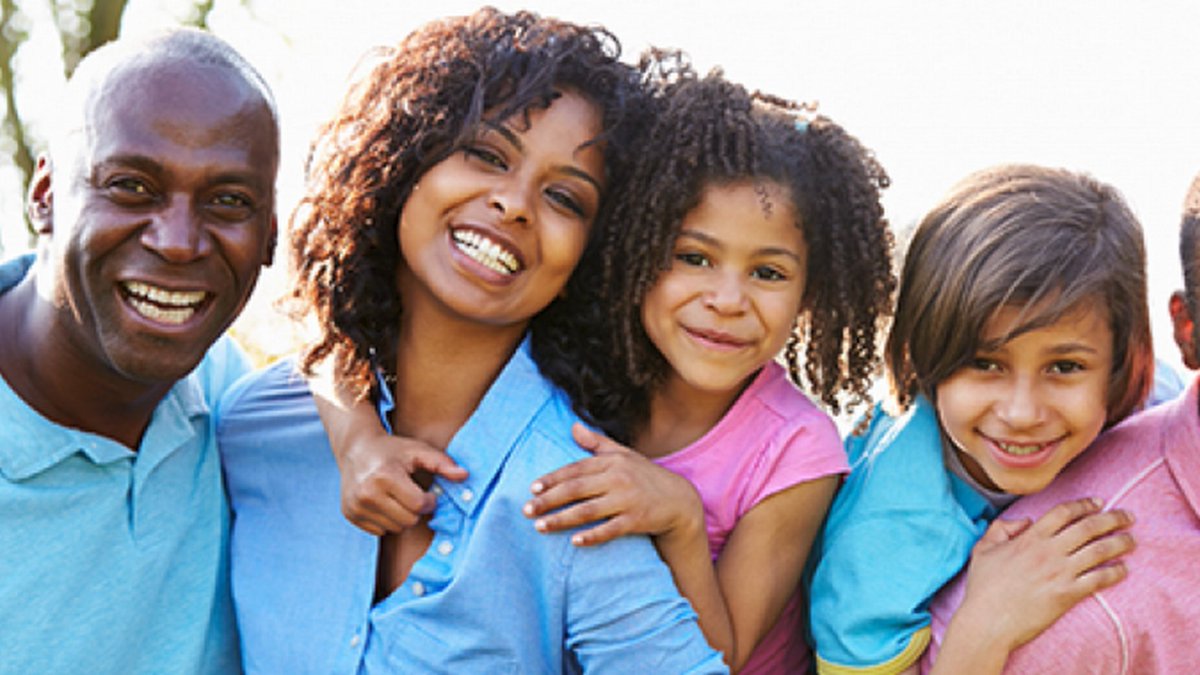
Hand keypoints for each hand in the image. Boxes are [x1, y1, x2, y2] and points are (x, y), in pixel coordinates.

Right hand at [337, 434, 467, 535]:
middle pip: (408, 521)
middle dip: (416, 510)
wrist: (355, 449)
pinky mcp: (349, 514)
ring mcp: (356, 506)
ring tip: (396, 497)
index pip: (418, 505)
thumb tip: (466, 476)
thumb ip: (443, 463)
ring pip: (394, 529)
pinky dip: (386, 521)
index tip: (427, 493)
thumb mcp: (418, 450)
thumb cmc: (392, 450)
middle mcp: (367, 493)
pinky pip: (379, 531)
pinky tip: (383, 503)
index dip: (429, 501)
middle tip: (412, 495)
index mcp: (385, 476)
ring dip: (401, 517)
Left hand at [523, 423, 702, 545]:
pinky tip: (574, 542)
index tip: (532, 488)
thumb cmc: (645, 476)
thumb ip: (596, 443)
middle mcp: (618, 478)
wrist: (679, 500)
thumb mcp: (623, 455)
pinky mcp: (637, 520)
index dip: (553, 479)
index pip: (575, 469)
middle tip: (526, 510)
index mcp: (612, 462)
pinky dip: (592, 535)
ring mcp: (628, 499)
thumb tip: (573, 426)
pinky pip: (610, 529)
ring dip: (561, 519)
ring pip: (588, 510)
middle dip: (548, 500)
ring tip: (540, 527)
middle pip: (576, 490)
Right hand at [954, 497, 1134, 651]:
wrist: (987, 621)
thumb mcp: (983, 549)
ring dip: (1121, 543)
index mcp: (1030, 538)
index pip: (1064, 512)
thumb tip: (1025, 521)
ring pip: (1099, 551)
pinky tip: (1123, 569)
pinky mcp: (1068, 595)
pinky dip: (1115, 572)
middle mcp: (1048, 552)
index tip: (1099, 502)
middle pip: (1088, 527)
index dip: (1084, 504)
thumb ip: (1001, 529)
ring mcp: (1060, 573)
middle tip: (1128, 517)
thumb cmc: (983, 587)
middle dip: (1113, 519)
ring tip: (1132, 540)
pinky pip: (1099, 579)